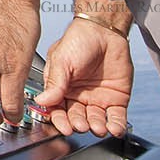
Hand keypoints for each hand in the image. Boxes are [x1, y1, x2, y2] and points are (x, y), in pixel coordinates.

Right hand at [35, 19, 131, 136]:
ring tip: (98, 128)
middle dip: (79, 124)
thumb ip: (54, 83)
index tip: (65, 127)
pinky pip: (116, 117)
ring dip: (96, 128)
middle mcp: (79, 97)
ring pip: (96, 121)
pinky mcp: (117, 99)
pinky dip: (116, 126)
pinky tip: (114, 129)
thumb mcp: (61, 60)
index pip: (58, 111)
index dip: (61, 121)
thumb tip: (42, 101)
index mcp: (62, 90)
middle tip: (81, 125)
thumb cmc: (79, 40)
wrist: (104, 30)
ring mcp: (98, 99)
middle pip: (77, 119)